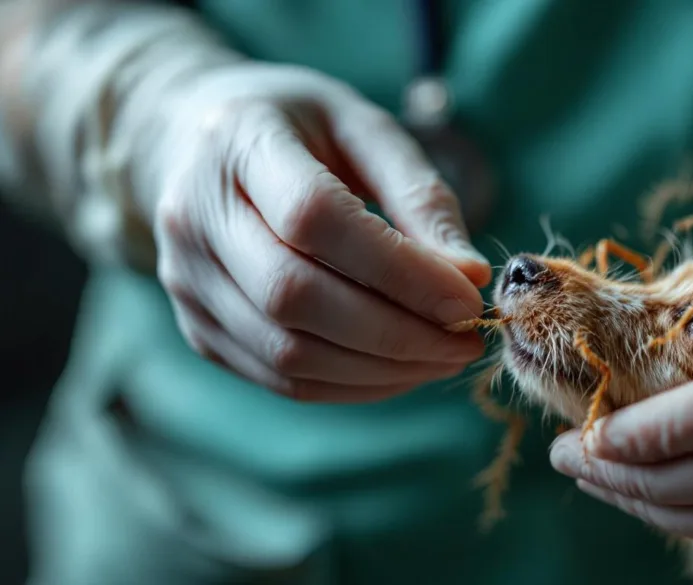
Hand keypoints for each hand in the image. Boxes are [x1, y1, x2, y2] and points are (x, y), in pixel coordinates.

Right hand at [139, 62, 489, 401]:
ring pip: (287, 352)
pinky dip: (352, 384)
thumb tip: (470, 276)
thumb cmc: (301, 130)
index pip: (315, 218)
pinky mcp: (198, 328)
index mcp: (238, 143)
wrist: (198, 146)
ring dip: (382, 369)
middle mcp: (194, 216)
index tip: (468, 296)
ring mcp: (186, 280)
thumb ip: (420, 196)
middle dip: (398, 331)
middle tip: (467, 337)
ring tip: (444, 354)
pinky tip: (402, 369)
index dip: (399, 269)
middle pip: (295, 296)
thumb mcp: (367, 130)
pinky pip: (280, 378)